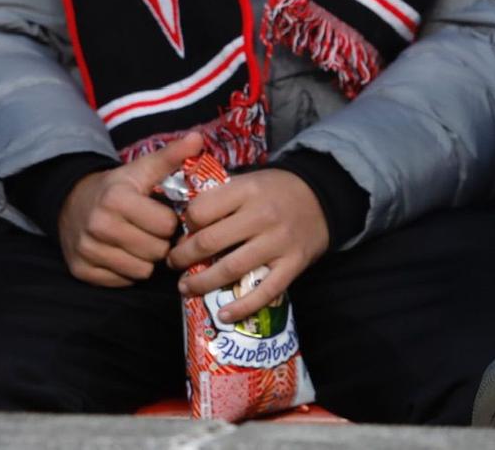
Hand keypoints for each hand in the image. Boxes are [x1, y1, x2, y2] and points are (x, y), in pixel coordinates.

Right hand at [55, 132, 203, 285]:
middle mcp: (99, 224)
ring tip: (137, 242)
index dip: (168, 222)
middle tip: (149, 232)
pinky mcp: (81, 270)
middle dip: (159, 243)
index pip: (166, 226)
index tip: (159, 215)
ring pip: (141, 271)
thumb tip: (198, 138)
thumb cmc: (116, 187)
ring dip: (144, 260)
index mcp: (117, 198)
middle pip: (156, 252)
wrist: (70, 202)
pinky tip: (120, 253)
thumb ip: (171, 156)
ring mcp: (88, 249)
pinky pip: (123, 282)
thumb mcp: (140, 170)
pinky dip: (126, 271)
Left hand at [167, 168, 328, 324]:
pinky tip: (224, 315)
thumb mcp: (247, 181)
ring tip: (184, 287)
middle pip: (210, 242)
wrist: (322, 196)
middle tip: (172, 262)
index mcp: (245, 191)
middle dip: (183, 256)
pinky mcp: (293, 266)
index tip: (180, 231)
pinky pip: (265, 292)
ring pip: (231, 269)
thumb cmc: (275, 189)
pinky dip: (242, 306)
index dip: (185, 223)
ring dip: (202, 282)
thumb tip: (185, 221)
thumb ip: (220, 197)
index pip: (201, 210)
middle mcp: (260, 217)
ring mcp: (278, 244)